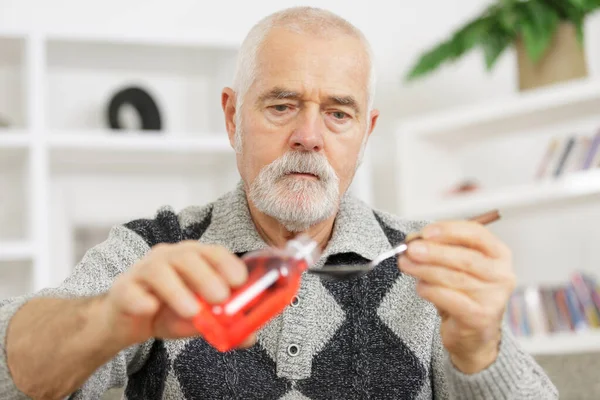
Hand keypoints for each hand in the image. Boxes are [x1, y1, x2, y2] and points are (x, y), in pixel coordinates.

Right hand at [102, 241, 256, 347]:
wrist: (126, 321)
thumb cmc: (166, 311)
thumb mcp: (200, 318)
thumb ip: (223, 323)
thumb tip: (250, 336)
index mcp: (192, 258)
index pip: (212, 251)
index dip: (227, 264)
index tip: (240, 282)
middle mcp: (167, 258)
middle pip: (186, 256)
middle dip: (207, 276)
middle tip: (220, 298)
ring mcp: (142, 271)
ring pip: (158, 270)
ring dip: (178, 290)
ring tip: (192, 311)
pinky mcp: (122, 289)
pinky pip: (130, 290)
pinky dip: (141, 299)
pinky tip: (150, 308)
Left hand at [398, 220, 515, 373]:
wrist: (473, 333)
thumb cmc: (465, 293)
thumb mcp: (453, 265)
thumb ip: (436, 249)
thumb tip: (413, 240)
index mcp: (498, 254)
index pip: (477, 234)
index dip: (450, 230)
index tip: (426, 232)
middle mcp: (501, 275)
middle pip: (465, 258)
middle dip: (434, 252)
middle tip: (411, 249)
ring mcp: (493, 298)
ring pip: (455, 278)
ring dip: (425, 269)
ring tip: (406, 264)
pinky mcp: (480, 317)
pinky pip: (450, 299)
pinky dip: (430, 290)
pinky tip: (420, 287)